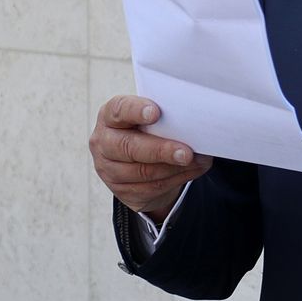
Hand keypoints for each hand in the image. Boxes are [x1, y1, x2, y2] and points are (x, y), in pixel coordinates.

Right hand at [90, 95, 212, 221]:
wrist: (140, 159)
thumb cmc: (150, 129)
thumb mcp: (152, 118)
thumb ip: (165, 117)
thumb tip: (196, 122)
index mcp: (110, 116)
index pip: (119, 110)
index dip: (136, 111)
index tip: (155, 113)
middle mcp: (104, 141)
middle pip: (129, 147)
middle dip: (161, 150)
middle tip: (186, 153)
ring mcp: (109, 169)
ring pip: (143, 172)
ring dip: (174, 168)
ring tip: (197, 160)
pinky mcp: (122, 190)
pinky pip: (152, 187)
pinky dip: (177, 178)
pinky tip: (192, 169)